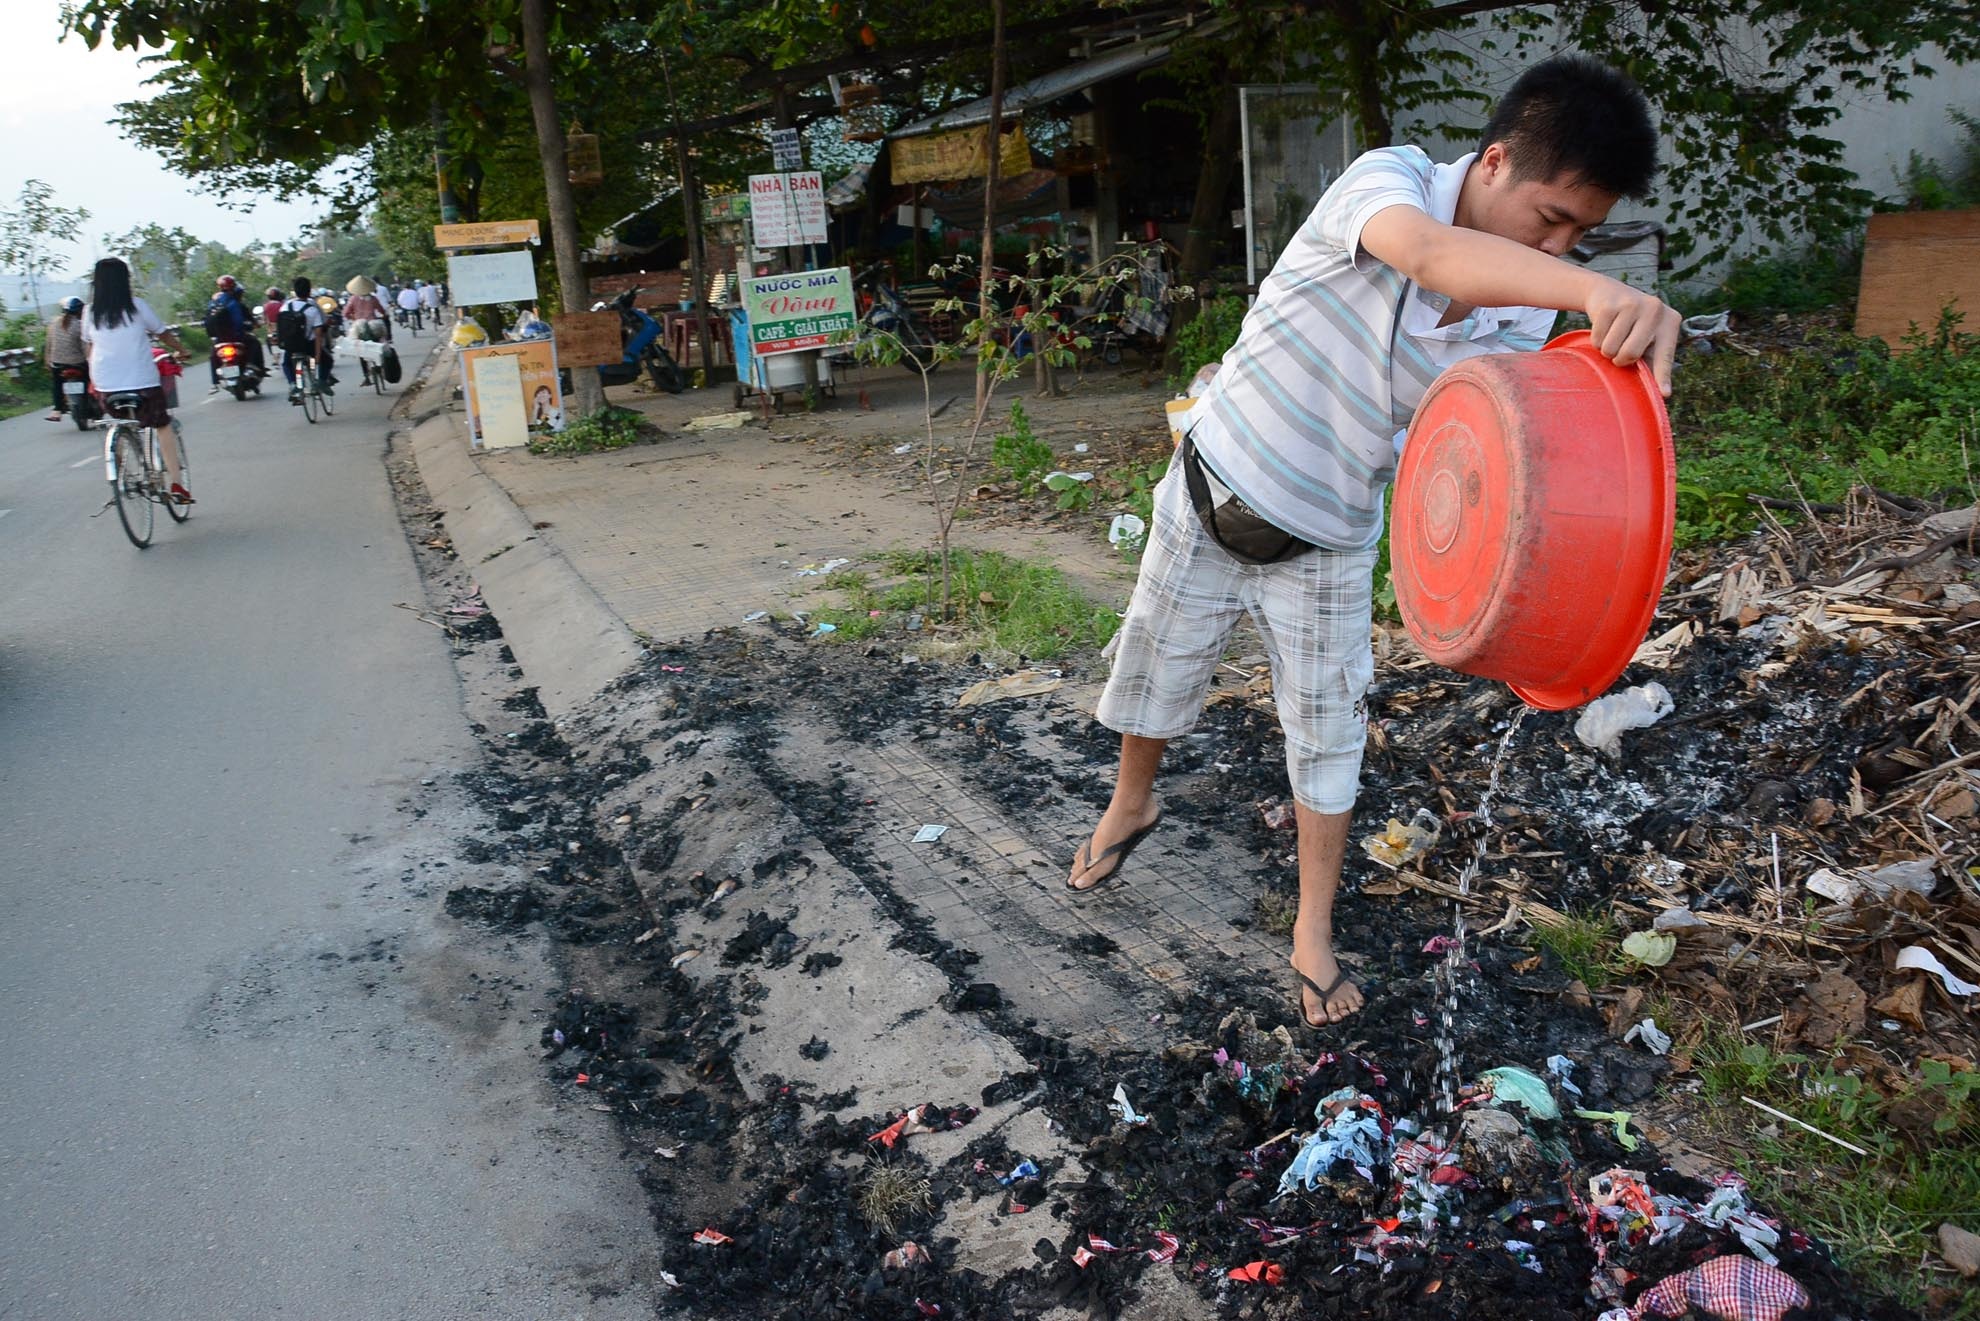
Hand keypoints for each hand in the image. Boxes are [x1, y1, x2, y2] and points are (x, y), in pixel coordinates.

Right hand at [1582, 277, 1680, 396]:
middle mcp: (1656, 310)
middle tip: (1620, 350)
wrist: (1609, 293)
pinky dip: (1596, 339)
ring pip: (1611, 348)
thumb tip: (1662, 392)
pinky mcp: (1610, 305)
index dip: (1662, 376)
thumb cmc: (1632, 324)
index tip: (1665, 393)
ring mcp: (1632, 305)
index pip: (1665, 355)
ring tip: (1613, 336)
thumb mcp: (1648, 338)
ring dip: (1606, 349)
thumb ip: (1653, 360)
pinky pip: (1597, 339)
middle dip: (1620, 359)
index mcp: (1670, 322)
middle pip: (1631, 354)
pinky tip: (1604, 327)